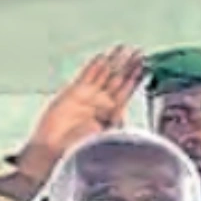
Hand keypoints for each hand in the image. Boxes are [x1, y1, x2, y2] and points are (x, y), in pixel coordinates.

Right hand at [24, 48, 145, 166]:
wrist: (56, 152)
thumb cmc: (79, 151)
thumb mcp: (104, 141)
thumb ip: (115, 129)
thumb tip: (125, 121)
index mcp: (112, 115)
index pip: (126, 92)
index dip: (135, 79)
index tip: (145, 66)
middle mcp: (102, 104)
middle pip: (118, 80)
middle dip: (128, 66)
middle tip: (137, 52)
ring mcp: (88, 97)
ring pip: (104, 74)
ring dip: (114, 62)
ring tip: (124, 48)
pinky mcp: (74, 93)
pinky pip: (87, 75)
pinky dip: (95, 66)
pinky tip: (103, 57)